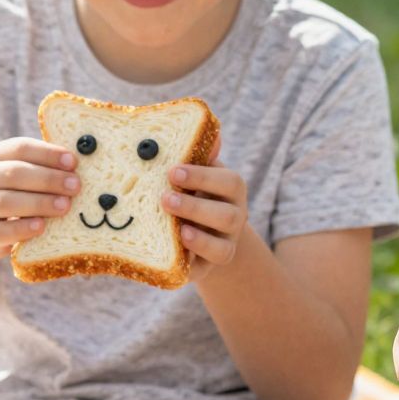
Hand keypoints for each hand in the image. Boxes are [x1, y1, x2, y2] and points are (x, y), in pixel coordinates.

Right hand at [0, 138, 79, 260]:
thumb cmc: (11, 193)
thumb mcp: (19, 175)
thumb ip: (42, 166)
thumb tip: (79, 163)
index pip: (20, 148)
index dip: (48, 154)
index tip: (73, 161)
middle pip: (15, 174)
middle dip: (48, 179)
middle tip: (75, 186)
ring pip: (7, 201)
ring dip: (40, 203)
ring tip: (65, 206)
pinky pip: (3, 230)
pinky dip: (23, 228)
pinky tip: (42, 226)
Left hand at [162, 142, 248, 275]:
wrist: (195, 228)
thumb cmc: (191, 189)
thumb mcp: (194, 169)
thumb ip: (199, 153)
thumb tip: (210, 129)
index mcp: (231, 190)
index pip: (229, 182)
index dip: (202, 177)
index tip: (173, 170)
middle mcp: (234, 218)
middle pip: (228, 216)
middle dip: (196, 207)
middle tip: (165, 198)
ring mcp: (224, 245)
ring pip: (222, 248)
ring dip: (198, 238)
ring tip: (175, 228)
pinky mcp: (207, 268)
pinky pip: (204, 270)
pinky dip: (190, 262)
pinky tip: (175, 251)